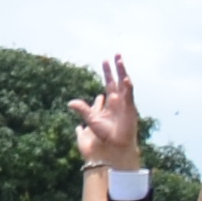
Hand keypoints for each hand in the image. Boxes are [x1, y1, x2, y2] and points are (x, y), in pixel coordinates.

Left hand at [76, 56, 143, 172]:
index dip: (107, 72)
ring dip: (123, 73)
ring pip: (125, 85)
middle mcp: (119, 101)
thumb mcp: (91, 120)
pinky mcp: (130, 109)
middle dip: (117, 68)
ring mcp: (126, 104)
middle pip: (118, 80)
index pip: (109, 83)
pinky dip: (128, 87)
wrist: (115, 146)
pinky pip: (129, 96)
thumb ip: (83, 109)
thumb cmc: (104, 135)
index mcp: (111, 102)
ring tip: (120, 61)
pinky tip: (125, 78)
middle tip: (116, 54)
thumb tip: (70, 103)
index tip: (105, 60)